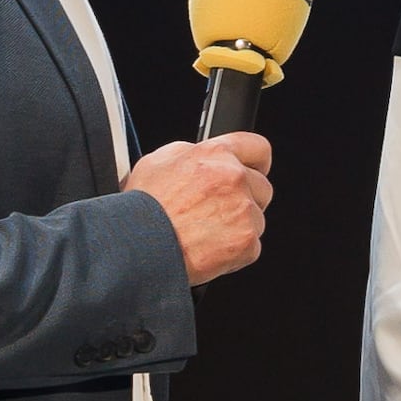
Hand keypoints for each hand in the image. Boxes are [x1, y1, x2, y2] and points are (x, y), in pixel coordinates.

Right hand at [129, 133, 273, 283]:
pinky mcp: (247, 240)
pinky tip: (209, 248)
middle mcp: (234, 178)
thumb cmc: (143, 207)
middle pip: (262, 187)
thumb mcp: (158, 162)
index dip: (257, 162)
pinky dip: (234, 251)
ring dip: (239, 226)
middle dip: (246, 199)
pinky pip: (251, 246)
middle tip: (218, 212)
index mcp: (215, 155)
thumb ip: (191, 154)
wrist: (138, 245)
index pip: (258, 148)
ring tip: (205, 233)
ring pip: (257, 218)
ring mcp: (244, 210)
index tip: (256, 171)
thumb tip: (205, 157)